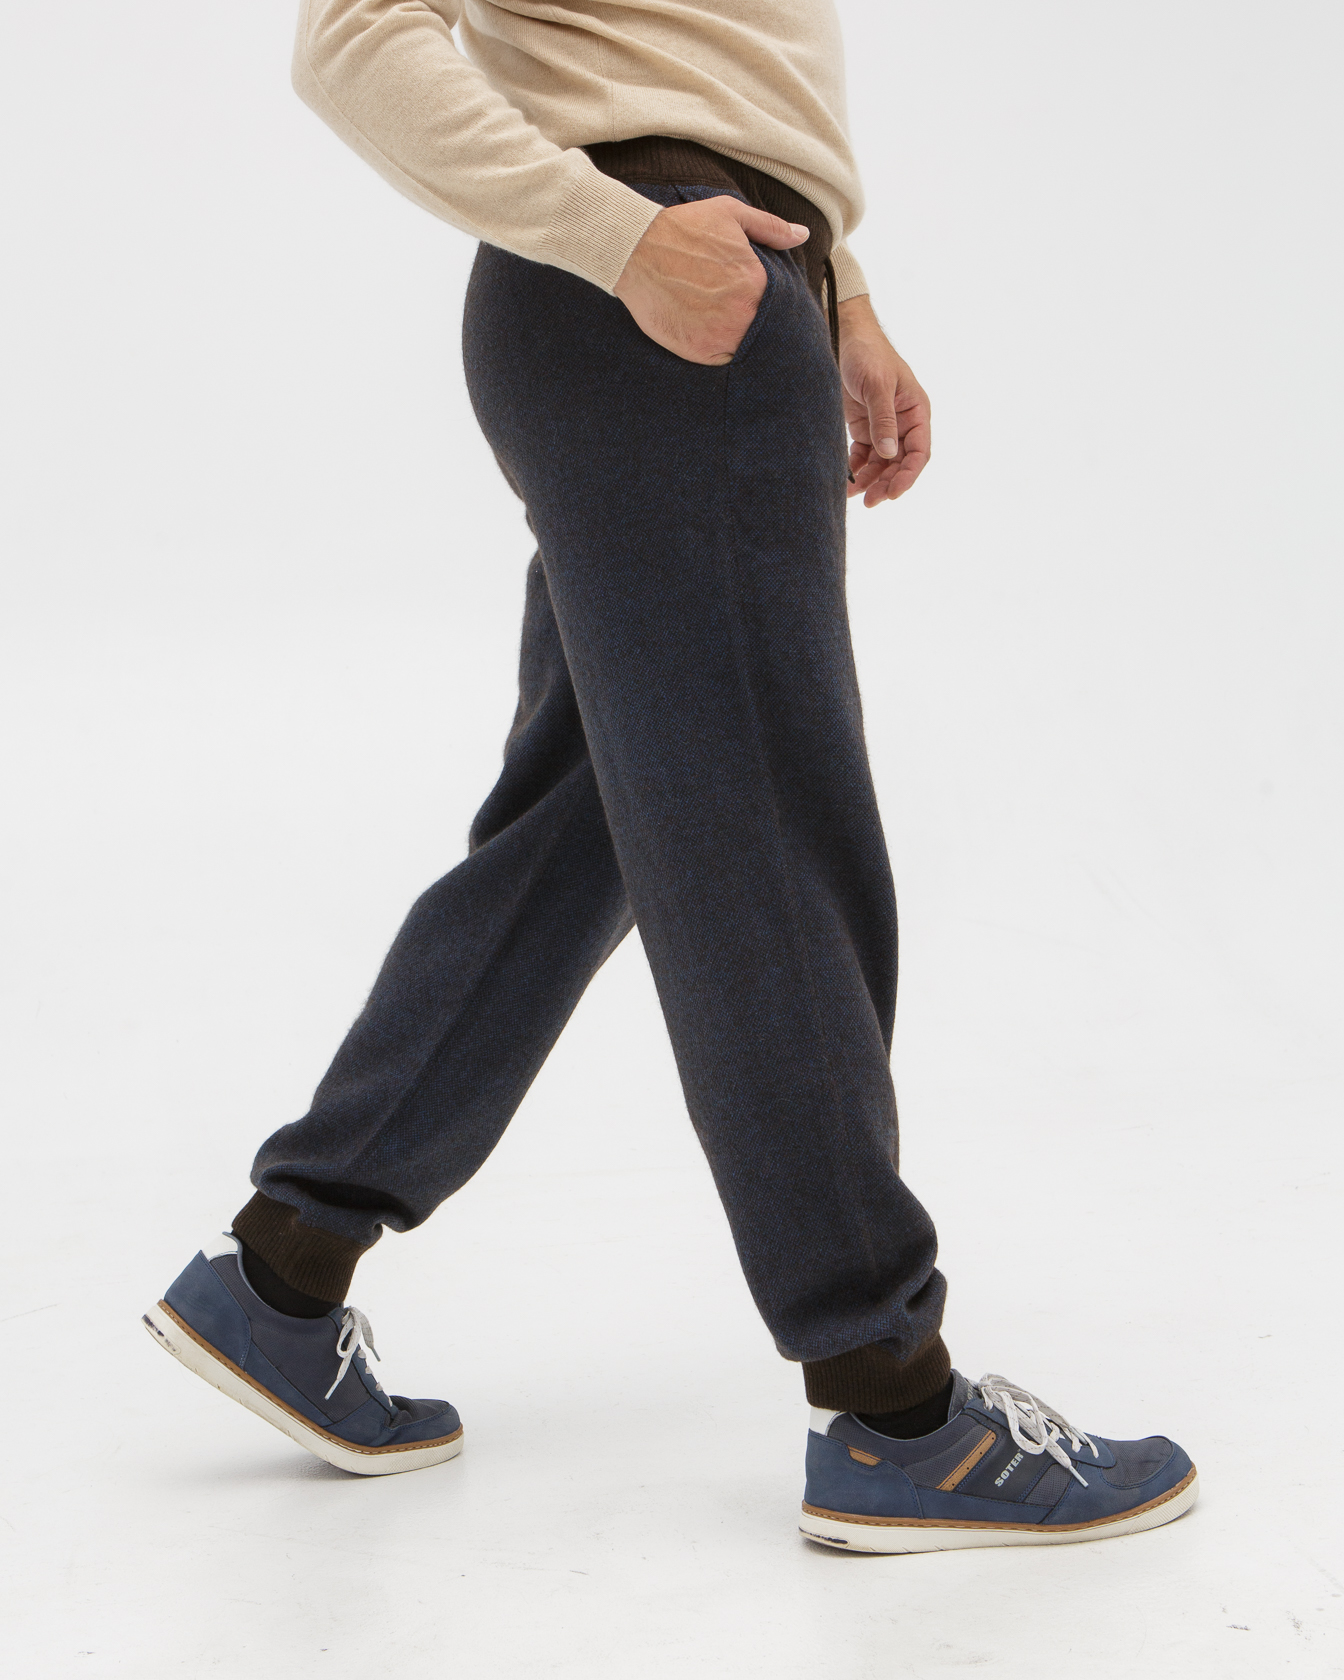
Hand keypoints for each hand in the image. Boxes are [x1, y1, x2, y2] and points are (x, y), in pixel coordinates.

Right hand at [613, 196, 809, 364]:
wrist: (636, 249)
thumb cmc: (682, 229)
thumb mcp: (731, 215)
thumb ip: (771, 227)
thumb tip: (802, 234)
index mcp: (757, 283)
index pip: (779, 306)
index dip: (771, 306)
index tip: (759, 303)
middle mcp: (743, 314)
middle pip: (763, 331)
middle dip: (756, 324)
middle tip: (738, 314)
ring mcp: (720, 336)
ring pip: (743, 348)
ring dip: (738, 340)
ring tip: (722, 324)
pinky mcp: (697, 351)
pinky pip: (719, 360)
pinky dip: (717, 350)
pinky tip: (706, 332)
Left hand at [838, 295, 930, 505]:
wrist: (845, 338)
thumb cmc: (868, 355)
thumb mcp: (877, 386)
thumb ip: (883, 419)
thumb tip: (889, 453)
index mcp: (916, 412)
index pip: (919, 452)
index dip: (908, 475)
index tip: (893, 493)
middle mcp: (903, 423)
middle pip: (900, 463)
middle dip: (887, 483)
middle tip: (871, 502)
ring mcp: (883, 427)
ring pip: (882, 464)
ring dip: (871, 481)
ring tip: (855, 497)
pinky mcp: (864, 429)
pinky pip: (863, 456)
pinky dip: (856, 470)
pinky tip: (846, 483)